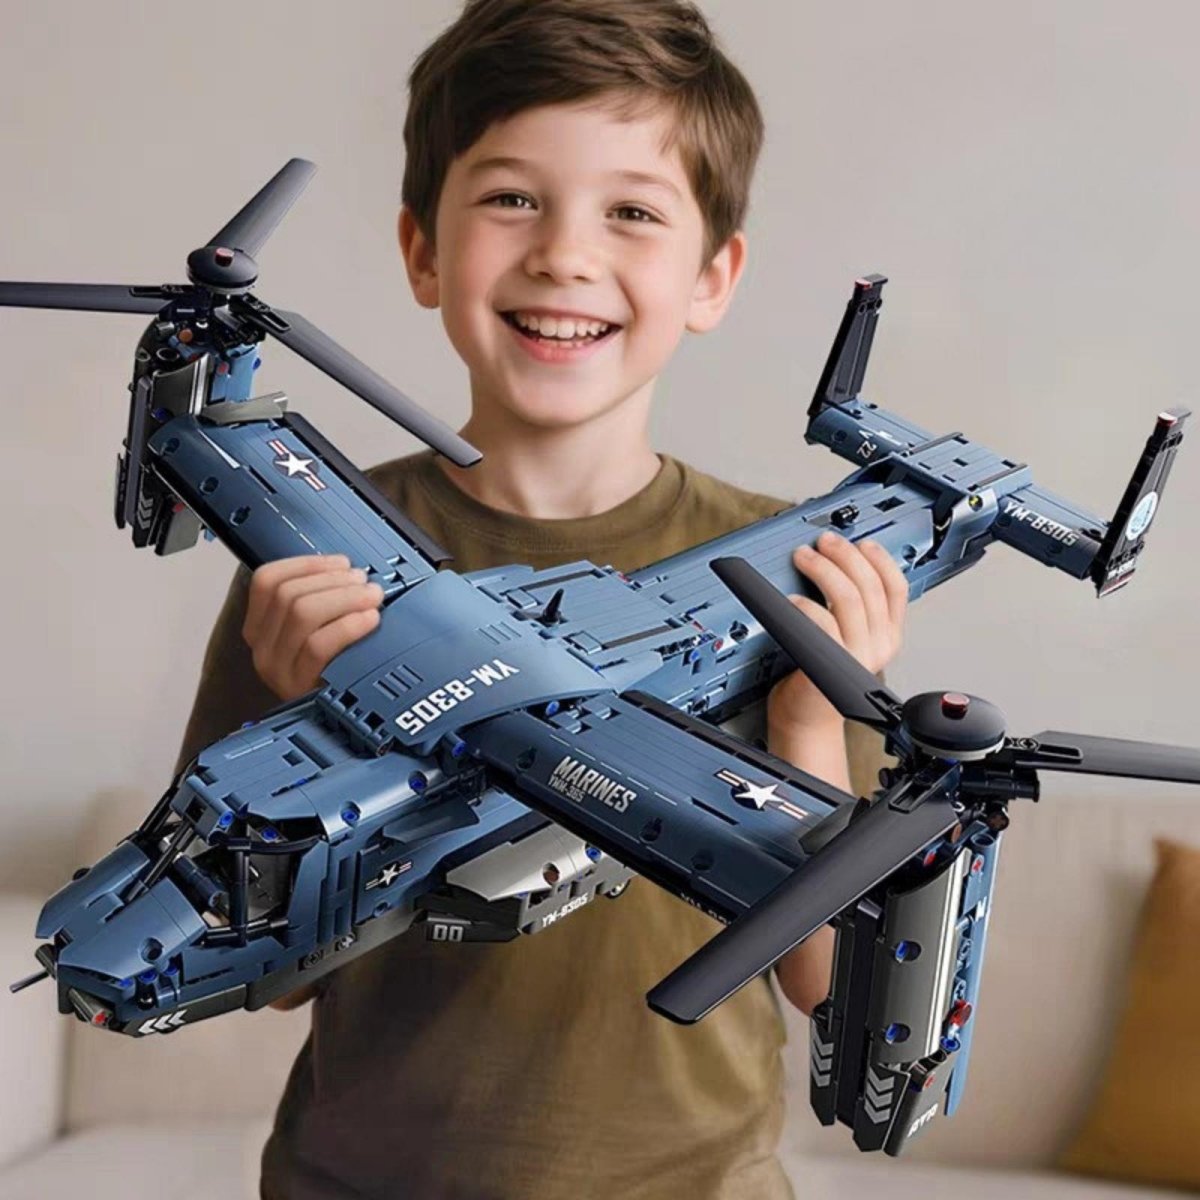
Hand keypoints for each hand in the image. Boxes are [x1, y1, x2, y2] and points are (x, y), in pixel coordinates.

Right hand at [243, 554, 383, 701]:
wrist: (338, 720)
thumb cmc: (333, 669)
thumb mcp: (316, 632)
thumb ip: (320, 601)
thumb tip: (347, 571)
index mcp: (260, 626)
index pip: (266, 581)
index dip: (306, 564)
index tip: (339, 562)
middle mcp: (262, 646)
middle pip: (288, 594)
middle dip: (333, 580)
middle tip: (364, 580)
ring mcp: (277, 668)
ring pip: (302, 613)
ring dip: (344, 597)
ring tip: (372, 597)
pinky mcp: (298, 685)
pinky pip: (319, 644)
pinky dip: (348, 625)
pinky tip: (370, 620)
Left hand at [767, 531, 907, 737]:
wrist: (807, 715)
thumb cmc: (819, 674)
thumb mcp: (847, 637)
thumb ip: (853, 610)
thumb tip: (837, 563)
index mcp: (888, 634)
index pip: (896, 587)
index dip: (879, 559)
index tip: (861, 542)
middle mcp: (879, 645)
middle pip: (869, 586)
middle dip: (843, 555)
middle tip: (822, 543)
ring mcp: (857, 656)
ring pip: (848, 598)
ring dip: (823, 570)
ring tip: (803, 558)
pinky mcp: (832, 666)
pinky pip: (823, 625)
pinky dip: (807, 606)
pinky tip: (793, 599)